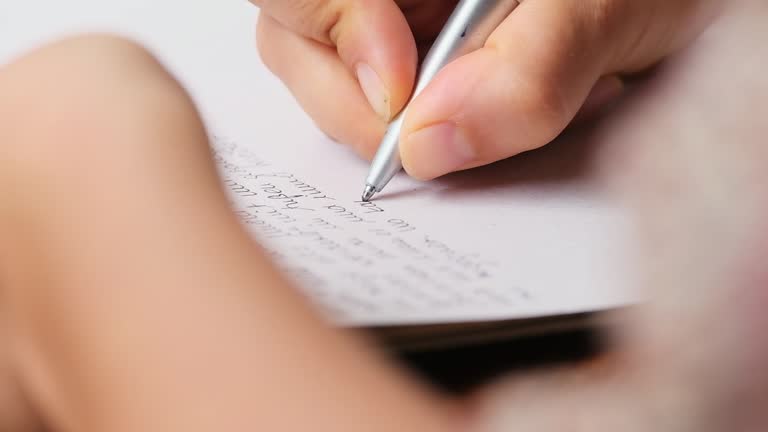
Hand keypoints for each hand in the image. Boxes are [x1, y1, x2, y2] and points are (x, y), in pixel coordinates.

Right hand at [253, 0, 717, 179]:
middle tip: (440, 139)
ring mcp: (386, 21)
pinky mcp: (404, 63)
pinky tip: (482, 119)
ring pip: (332, 84)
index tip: (400, 96)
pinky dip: (424, 137)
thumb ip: (530, 71)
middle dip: (362, 110)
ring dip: (402, 127)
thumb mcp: (601, 8)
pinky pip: (378, 112)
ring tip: (493, 114)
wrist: (665, 4)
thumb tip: (432, 145)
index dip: (334, 35)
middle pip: (297, 41)